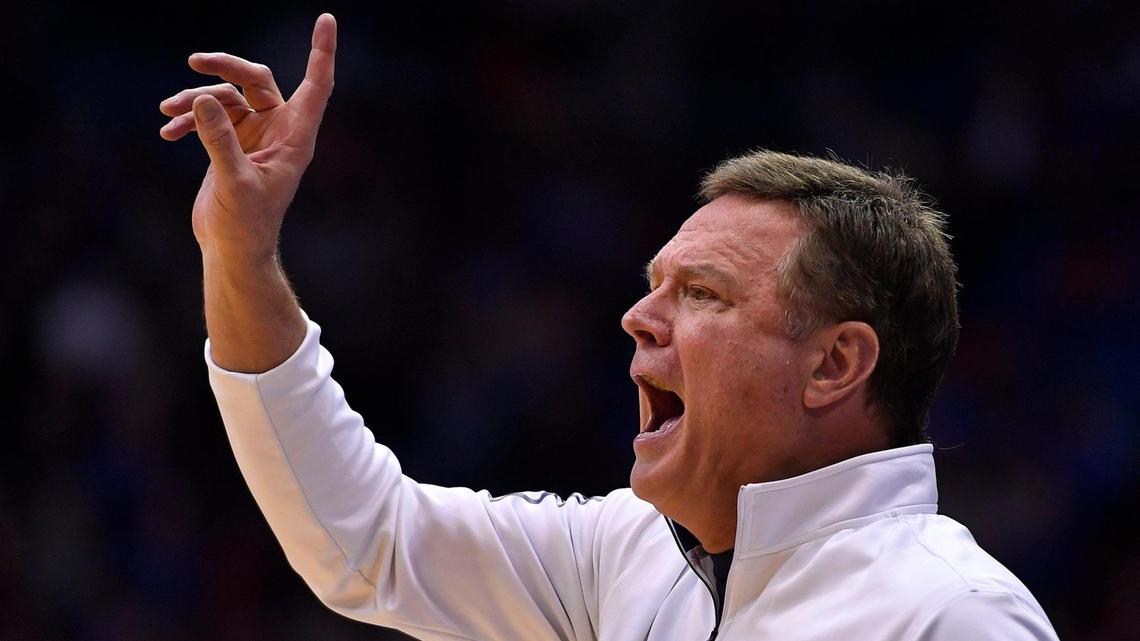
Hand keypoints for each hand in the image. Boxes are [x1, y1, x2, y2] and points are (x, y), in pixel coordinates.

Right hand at [160, 13, 336, 267]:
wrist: (232, 249)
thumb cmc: (246, 224)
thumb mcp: (233, 181)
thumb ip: (220, 140)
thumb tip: (204, 97)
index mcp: (295, 138)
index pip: (316, 86)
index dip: (321, 52)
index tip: (326, 19)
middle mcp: (278, 131)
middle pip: (256, 79)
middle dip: (225, 67)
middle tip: (193, 62)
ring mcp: (254, 136)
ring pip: (226, 97)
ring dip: (196, 99)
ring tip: (167, 110)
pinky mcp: (231, 144)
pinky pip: (209, 116)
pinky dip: (188, 119)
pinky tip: (167, 132)